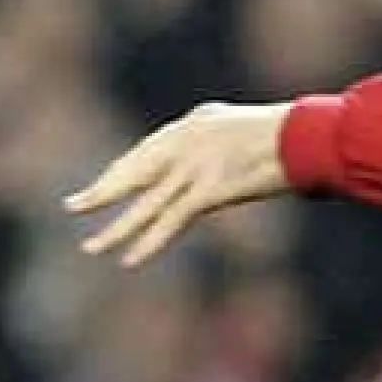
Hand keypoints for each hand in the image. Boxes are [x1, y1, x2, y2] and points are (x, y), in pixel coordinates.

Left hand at [65, 102, 294, 267]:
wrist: (308, 137)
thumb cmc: (293, 136)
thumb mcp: (247, 130)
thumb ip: (223, 144)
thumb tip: (220, 165)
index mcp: (193, 123)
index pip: (145, 152)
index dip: (121, 172)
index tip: (102, 186)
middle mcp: (186, 141)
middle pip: (133, 172)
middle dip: (102, 191)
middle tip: (72, 205)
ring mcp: (195, 166)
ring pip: (144, 203)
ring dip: (116, 228)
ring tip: (92, 246)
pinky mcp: (208, 190)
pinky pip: (170, 222)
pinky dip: (149, 242)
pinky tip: (129, 259)